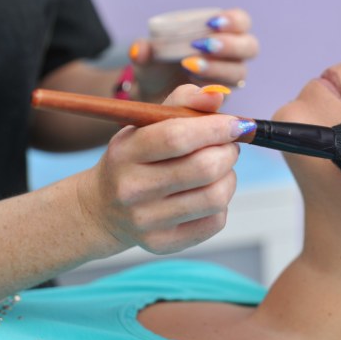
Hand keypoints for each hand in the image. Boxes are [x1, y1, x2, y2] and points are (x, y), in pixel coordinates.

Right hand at [76, 85, 251, 254]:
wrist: (103, 209)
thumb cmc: (136, 157)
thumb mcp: (146, 124)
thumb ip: (182, 101)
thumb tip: (217, 96)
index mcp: (125, 152)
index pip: (177, 137)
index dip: (216, 128)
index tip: (237, 124)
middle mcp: (131, 189)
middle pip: (203, 168)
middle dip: (229, 152)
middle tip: (229, 146)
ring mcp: (146, 221)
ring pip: (216, 197)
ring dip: (229, 177)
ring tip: (219, 169)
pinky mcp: (163, 244)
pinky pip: (215, 221)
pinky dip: (221, 204)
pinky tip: (206, 193)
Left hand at [129, 8, 258, 98]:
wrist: (153, 99)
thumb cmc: (157, 68)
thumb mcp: (147, 58)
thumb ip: (144, 52)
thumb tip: (140, 48)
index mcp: (221, 33)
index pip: (241, 22)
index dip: (234, 21)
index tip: (212, 23)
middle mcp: (232, 56)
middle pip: (250, 47)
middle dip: (229, 45)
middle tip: (202, 46)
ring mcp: (230, 79)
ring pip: (239, 71)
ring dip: (218, 67)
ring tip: (191, 66)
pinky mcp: (225, 100)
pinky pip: (228, 94)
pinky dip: (212, 89)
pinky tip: (194, 87)